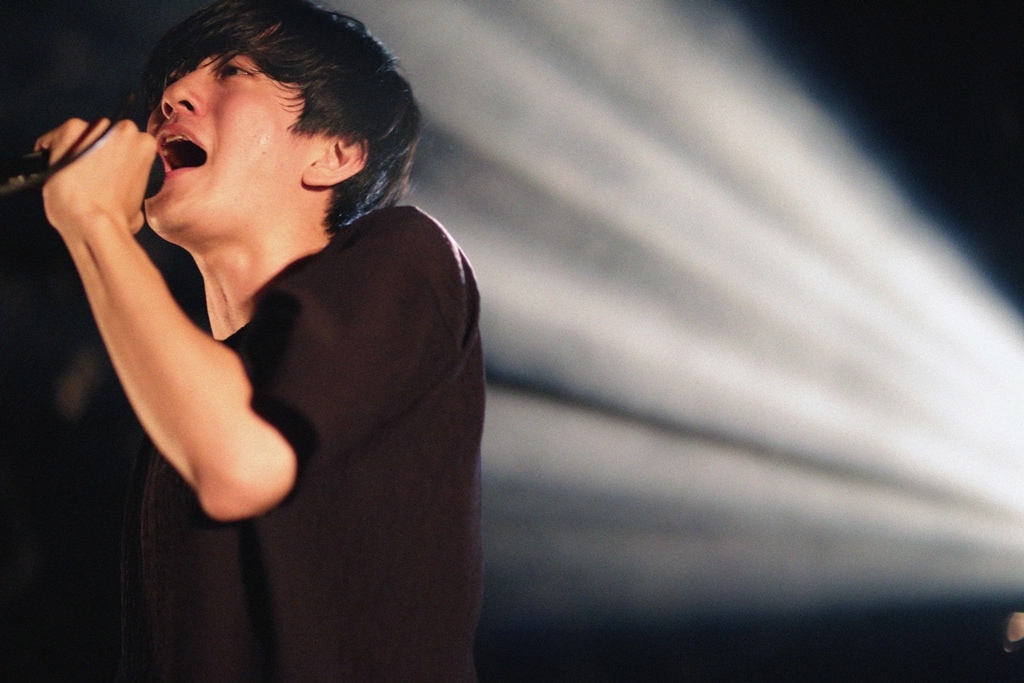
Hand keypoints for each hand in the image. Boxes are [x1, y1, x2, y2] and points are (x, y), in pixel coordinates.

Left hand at [35, 118, 157, 239]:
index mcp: (145, 146)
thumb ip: (131, 192)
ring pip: (81, 134)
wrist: (94, 221)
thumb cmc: (116, 218)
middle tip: (88, 171)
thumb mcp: (136, 207)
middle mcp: (124, 130)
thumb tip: (125, 203)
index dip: (114, 158)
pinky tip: (53, 168)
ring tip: (70, 172)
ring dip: (75, 148)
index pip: (126, 144)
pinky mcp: (69, 130)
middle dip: (96, 149)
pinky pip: (54, 138)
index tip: (105, 169)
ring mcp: (97, 128)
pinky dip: (50, 151)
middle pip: (105, 134)